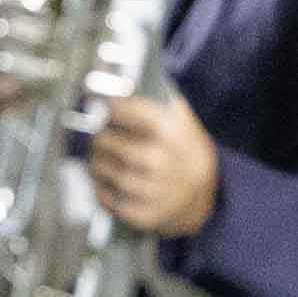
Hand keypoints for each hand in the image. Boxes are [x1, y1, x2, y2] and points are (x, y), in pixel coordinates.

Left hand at [82, 82, 221, 241]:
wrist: (202, 201)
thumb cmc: (185, 154)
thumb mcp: (185, 123)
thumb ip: (160, 100)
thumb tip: (122, 83)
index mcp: (171, 132)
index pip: (126, 110)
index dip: (111, 106)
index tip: (105, 105)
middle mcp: (159, 160)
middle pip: (107, 140)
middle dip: (99, 136)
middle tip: (98, 134)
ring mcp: (150, 190)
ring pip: (101, 168)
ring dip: (95, 160)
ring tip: (100, 156)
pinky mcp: (140, 214)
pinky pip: (104, 196)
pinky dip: (99, 186)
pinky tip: (105, 179)